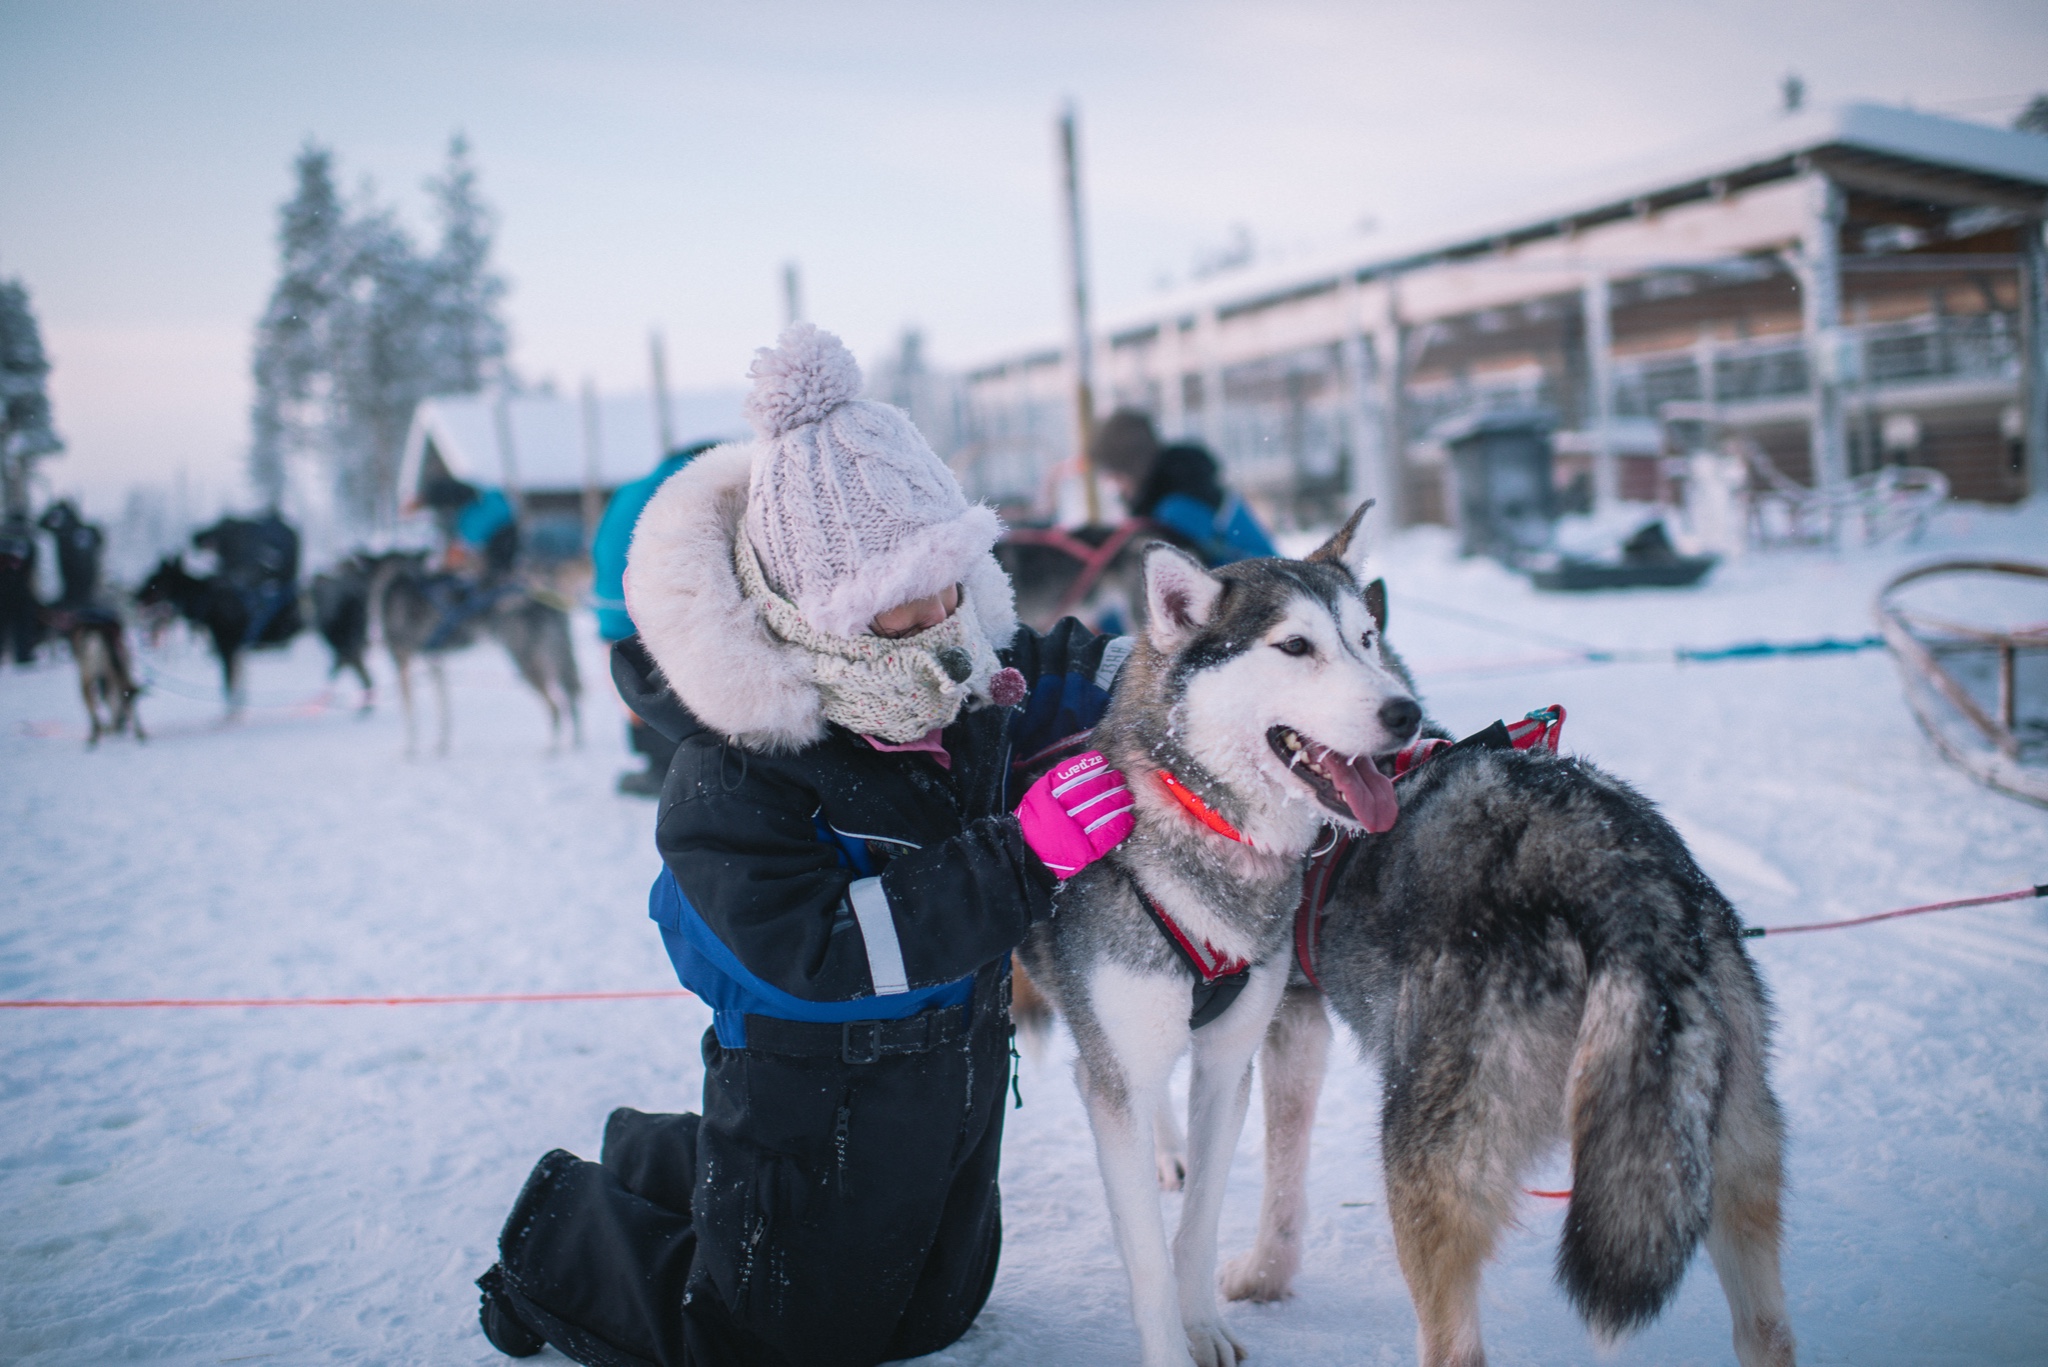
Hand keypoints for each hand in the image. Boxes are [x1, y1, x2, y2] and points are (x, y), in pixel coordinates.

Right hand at [1018, 751, 1135, 877]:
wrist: (1029, 850)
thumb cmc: (1036, 819)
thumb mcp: (1039, 793)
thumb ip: (1058, 780)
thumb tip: (1085, 766)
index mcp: (1049, 795)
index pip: (1074, 776)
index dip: (1091, 767)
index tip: (1104, 762)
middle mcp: (1063, 811)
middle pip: (1092, 791)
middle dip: (1109, 782)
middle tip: (1119, 778)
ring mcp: (1075, 830)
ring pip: (1103, 810)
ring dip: (1118, 802)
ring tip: (1127, 796)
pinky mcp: (1086, 849)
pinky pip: (1107, 834)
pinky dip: (1119, 824)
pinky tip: (1127, 817)